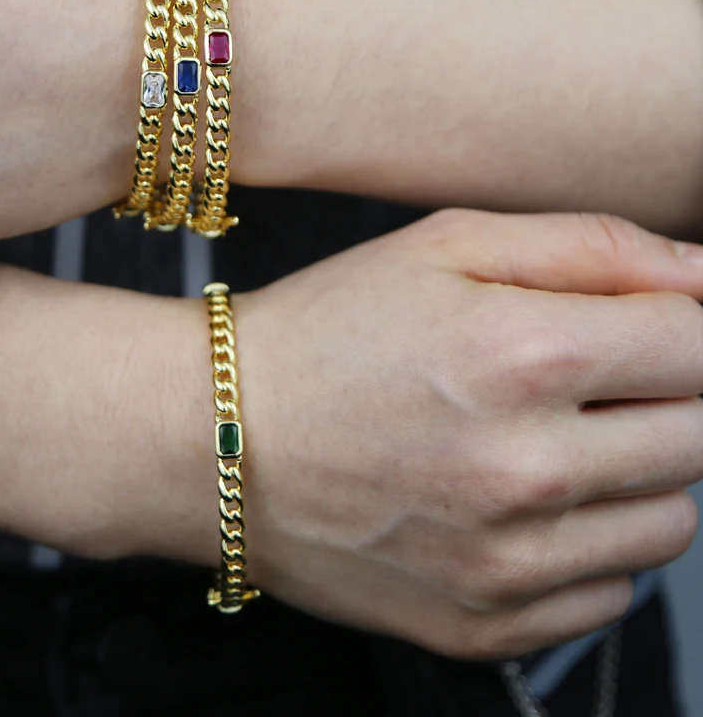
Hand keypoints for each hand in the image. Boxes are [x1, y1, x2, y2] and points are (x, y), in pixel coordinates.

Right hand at [156, 210, 702, 658]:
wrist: (216, 437)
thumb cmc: (323, 331)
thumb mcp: (442, 246)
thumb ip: (591, 246)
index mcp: (524, 355)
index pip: (701, 345)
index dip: (678, 325)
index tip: (637, 327)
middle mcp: (527, 471)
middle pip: (701, 435)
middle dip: (660, 395)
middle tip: (575, 377)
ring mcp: (507, 562)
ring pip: (671, 522)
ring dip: (631, 473)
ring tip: (541, 439)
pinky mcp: (485, 624)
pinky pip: (608, 591)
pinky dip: (584, 544)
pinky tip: (511, 501)